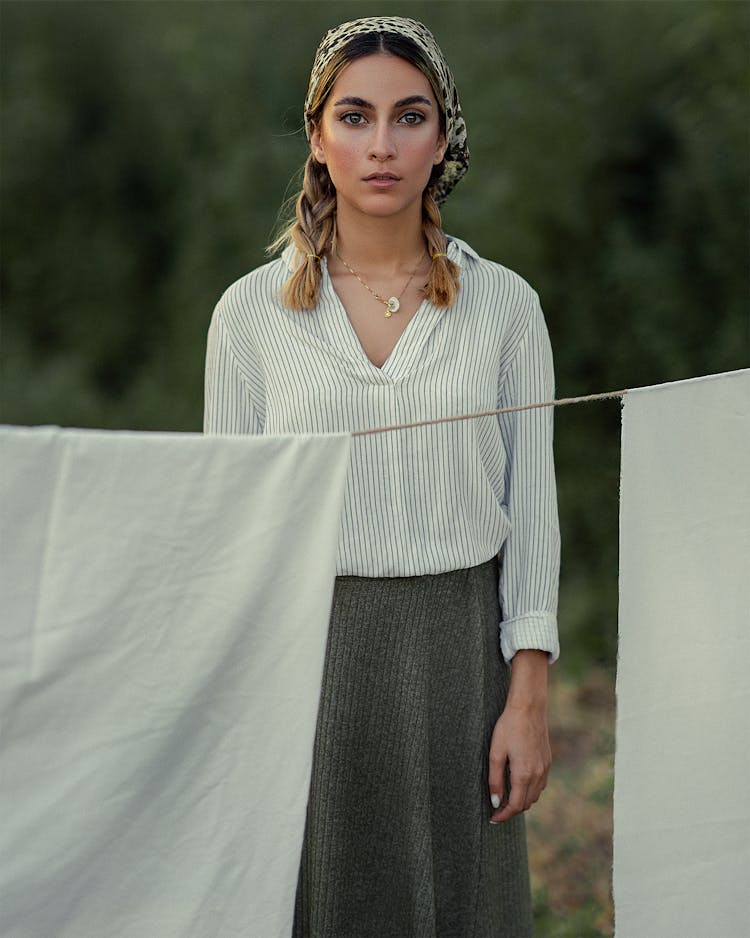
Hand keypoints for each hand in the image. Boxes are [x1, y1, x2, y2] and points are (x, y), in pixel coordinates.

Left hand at [488, 649, 550, 822]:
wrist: (529, 708)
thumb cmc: (509, 728)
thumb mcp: (495, 753)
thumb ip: (495, 779)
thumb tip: (495, 801)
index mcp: (523, 775)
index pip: (515, 806)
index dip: (503, 815)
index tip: (493, 818)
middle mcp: (538, 775)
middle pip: (526, 804)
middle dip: (512, 810)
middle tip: (496, 808)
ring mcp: (545, 768)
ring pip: (535, 795)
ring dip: (521, 800)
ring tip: (506, 797)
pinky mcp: (547, 761)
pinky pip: (540, 784)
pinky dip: (530, 790)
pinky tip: (519, 783)